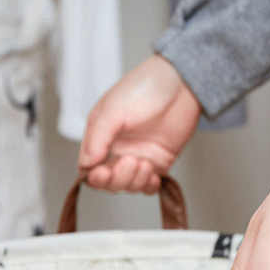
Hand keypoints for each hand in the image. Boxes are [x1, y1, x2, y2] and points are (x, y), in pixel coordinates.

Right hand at [79, 55, 200, 192]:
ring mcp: (138, 156)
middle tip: (130, 161)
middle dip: (118, 179)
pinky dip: (148, 186)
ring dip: (135, 180)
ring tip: (145, 163)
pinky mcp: (159, 161)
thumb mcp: (114, 109)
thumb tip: (87, 163)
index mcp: (101, 136)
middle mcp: (117, 149)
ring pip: (128, 185)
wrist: (182, 84)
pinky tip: (153, 176)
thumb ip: (98, 137)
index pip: (89, 167)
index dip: (95, 176)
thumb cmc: (146, 86)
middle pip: (108, 182)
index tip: (104, 172)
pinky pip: (148, 185)